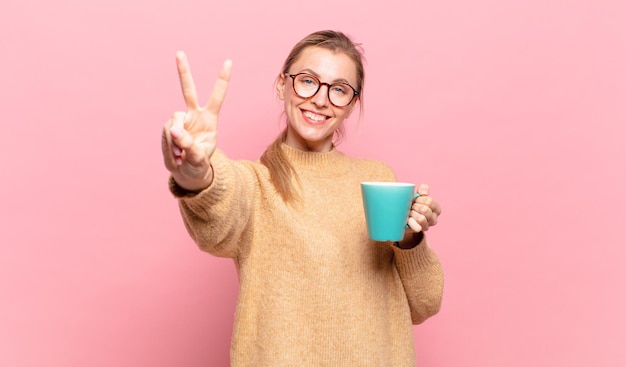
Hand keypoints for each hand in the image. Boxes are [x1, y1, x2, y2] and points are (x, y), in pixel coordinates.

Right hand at [161, 51, 231, 190]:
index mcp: (210, 119)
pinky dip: (170, 146)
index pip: (217, 96)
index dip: (222, 80)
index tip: (229, 61)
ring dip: (176, 140)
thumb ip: (189, 145)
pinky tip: (176, 157)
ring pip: (174, 122)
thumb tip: (174, 130)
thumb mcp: (199, 157)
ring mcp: (180, 121)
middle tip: (179, 52)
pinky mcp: (169, 129)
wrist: (187, 171)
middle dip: (183, 71)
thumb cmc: (198, 163)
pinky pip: (167, 133)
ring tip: (181, 157)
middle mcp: (194, 115)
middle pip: (188, 90)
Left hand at [407, 184, 441, 232]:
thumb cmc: (413, 203)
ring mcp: (427, 226)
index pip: (429, 201)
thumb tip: (424, 193)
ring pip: (421, 219)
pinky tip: (408, 219)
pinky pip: (416, 226)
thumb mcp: (418, 194)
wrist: (402, 216)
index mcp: (436, 208)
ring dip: (412, 214)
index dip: (420, 199)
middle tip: (411, 206)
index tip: (415, 199)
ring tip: (409, 212)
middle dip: (415, 206)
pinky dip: (411, 222)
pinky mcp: (419, 231)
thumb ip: (423, 189)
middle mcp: (434, 218)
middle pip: (425, 210)